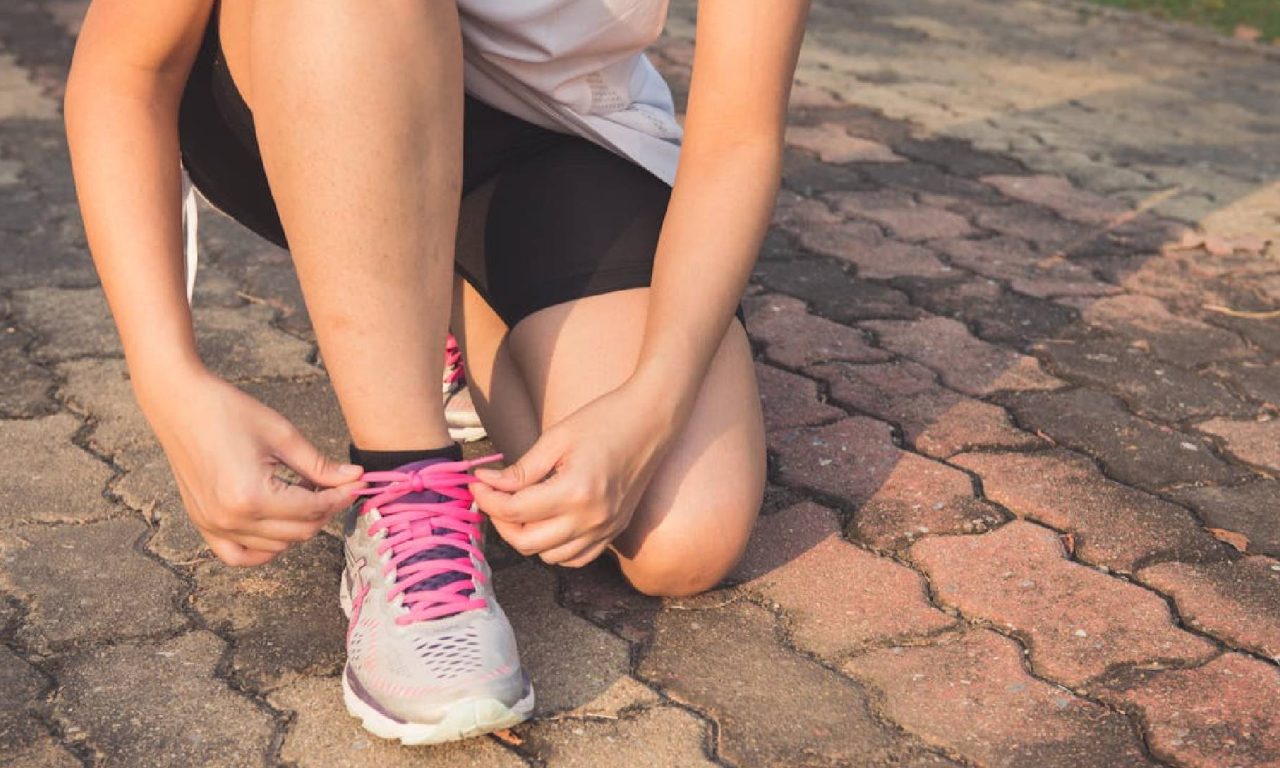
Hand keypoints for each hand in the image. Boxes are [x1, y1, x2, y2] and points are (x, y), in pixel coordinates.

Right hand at [139, 367, 364, 565]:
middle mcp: (231, 519)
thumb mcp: (283, 435)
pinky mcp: (203, 524)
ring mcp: (213, 526)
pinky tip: (277, 525)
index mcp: (252, 496)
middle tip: (333, 484)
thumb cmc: (228, 411)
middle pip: (299, 532)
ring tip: (301, 492)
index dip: (341, 497)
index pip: (313, 509)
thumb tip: (354, 479)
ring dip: (298, 525)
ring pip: (276, 545)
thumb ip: (320, 465)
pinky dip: (264, 548)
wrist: (179, 403)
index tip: (357, 484)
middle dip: (324, 510)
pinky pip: (239, 555)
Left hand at [470, 382, 677, 567]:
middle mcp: (592, 519)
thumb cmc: (604, 420)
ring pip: (549, 557)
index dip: (488, 499)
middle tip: (493, 497)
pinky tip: (547, 523)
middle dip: (501, 522)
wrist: (652, 420)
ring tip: (519, 508)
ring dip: (527, 537)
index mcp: (575, 491)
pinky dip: (555, 549)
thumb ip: (521, 469)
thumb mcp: (556, 438)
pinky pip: (576, 558)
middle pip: (527, 542)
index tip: (477, 483)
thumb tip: (487, 483)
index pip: (515, 511)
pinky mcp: (614, 532)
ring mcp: (606, 529)